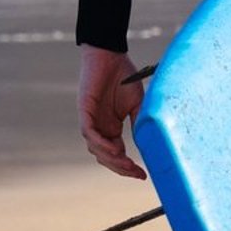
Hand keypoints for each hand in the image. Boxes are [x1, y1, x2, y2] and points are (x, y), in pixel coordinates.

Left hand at [80, 43, 148, 179]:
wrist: (111, 54)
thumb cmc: (124, 76)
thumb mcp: (137, 105)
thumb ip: (139, 125)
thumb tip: (146, 147)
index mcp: (111, 128)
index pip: (118, 155)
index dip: (129, 167)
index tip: (144, 175)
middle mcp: (100, 128)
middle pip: (105, 157)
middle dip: (121, 168)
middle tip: (136, 173)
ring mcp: (91, 121)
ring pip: (96, 149)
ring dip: (111, 159)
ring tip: (127, 163)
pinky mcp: (84, 111)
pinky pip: (89, 133)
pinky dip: (101, 143)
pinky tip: (115, 149)